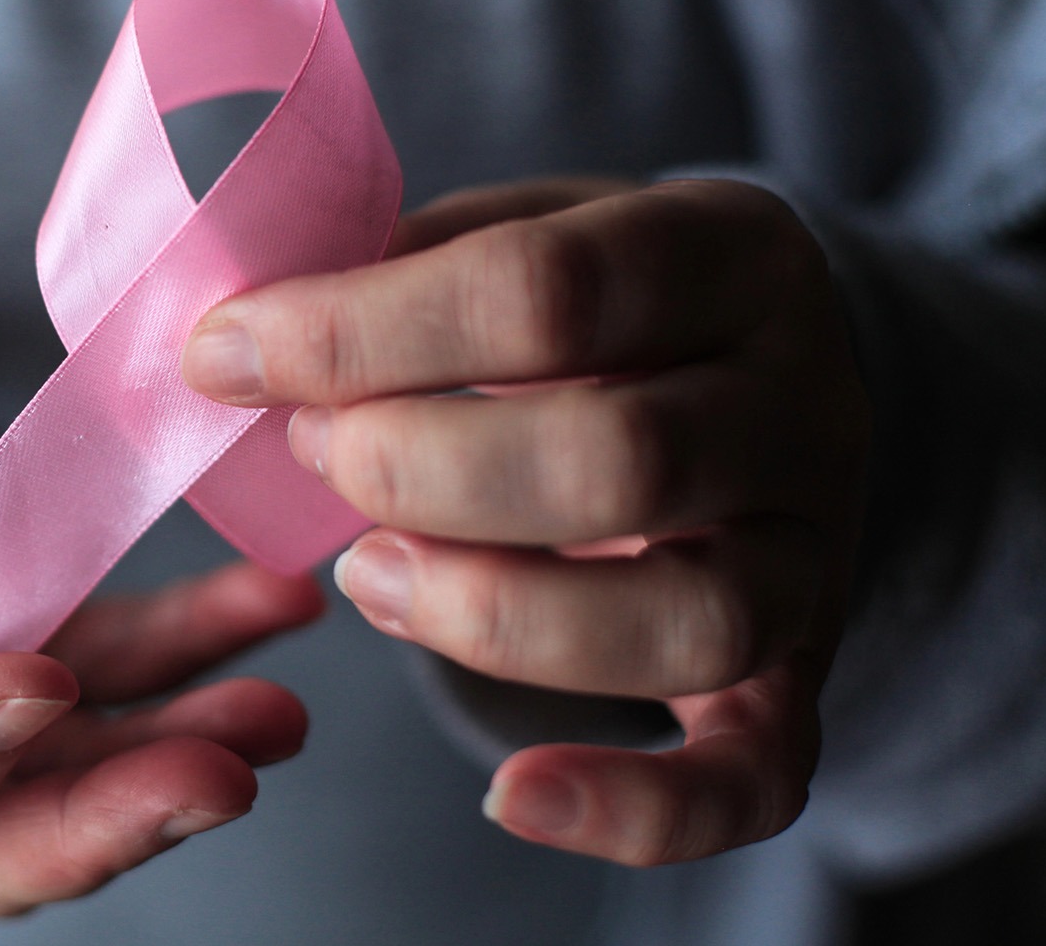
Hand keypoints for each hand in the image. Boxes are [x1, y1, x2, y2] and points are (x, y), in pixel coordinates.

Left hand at [182, 177, 869, 865]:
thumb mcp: (524, 233)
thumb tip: (253, 335)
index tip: (226, 355)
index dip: (363, 330)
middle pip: (621, 460)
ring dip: (492, 616)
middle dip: (418, 471)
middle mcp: (806, 407)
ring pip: (688, 623)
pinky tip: (511, 800)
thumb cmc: (599, 311)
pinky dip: (636, 811)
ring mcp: (818, 555)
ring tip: (365, 573)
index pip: (549, 286)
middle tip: (312, 453)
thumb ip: (407, 266)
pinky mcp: (801, 680)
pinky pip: (753, 778)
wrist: (753, 388)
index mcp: (732, 255)